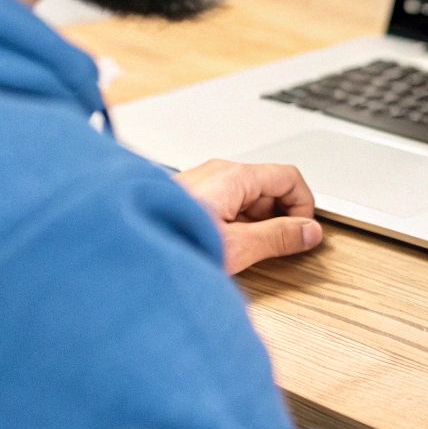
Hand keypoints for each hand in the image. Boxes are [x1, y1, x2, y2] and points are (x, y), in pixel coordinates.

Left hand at [173, 159, 322, 273]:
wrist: (118, 251)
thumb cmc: (169, 242)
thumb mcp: (236, 247)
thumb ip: (278, 237)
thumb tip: (308, 232)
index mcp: (232, 176)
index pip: (289, 177)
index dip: (303, 206)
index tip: (303, 234)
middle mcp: (217, 173)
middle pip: (269, 188)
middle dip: (280, 218)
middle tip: (280, 248)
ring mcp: (201, 185)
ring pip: (248, 199)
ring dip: (258, 225)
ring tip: (247, 255)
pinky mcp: (189, 200)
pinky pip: (227, 206)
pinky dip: (237, 226)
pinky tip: (225, 250)